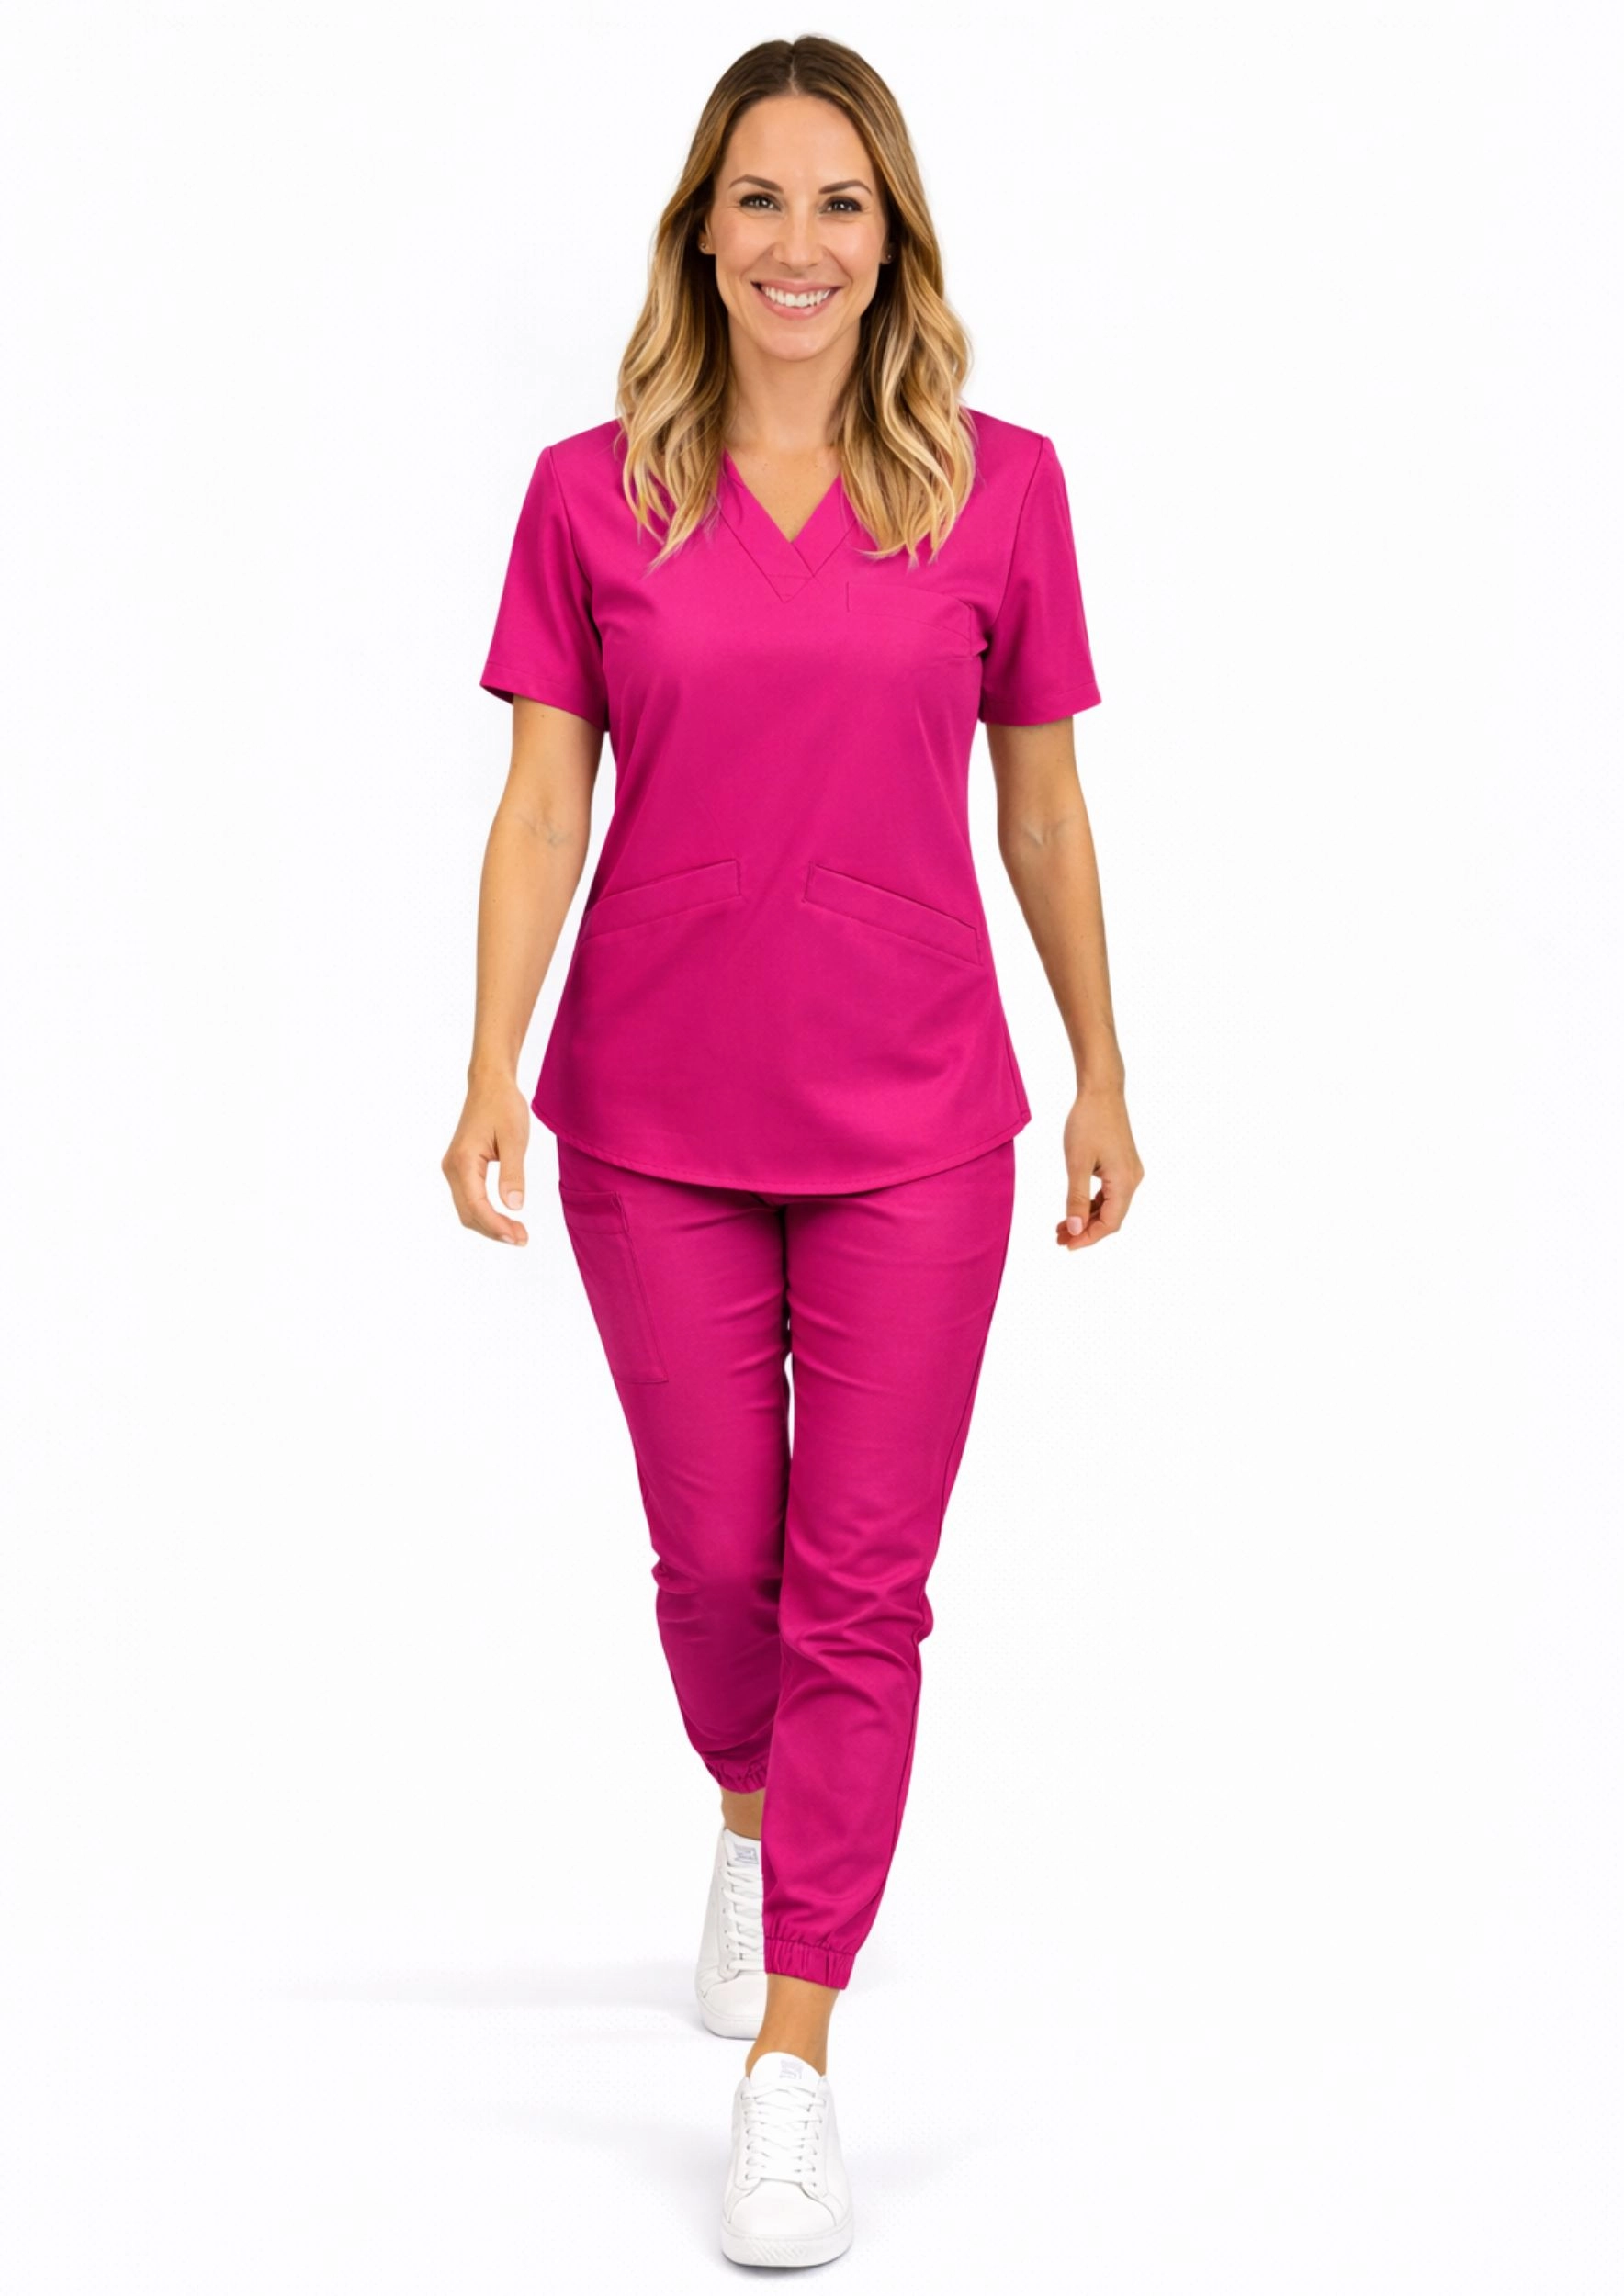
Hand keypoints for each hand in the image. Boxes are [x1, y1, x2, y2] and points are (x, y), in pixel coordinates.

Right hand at [442, 1073, 531, 1244]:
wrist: (490, 1084)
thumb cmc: (503, 1106)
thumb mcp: (514, 1138)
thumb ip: (513, 1173)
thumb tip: (514, 1206)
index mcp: (463, 1161)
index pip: (476, 1205)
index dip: (496, 1226)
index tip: (518, 1237)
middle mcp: (452, 1168)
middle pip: (468, 1213)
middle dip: (494, 1230)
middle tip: (522, 1238)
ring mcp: (454, 1169)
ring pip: (467, 1209)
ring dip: (490, 1224)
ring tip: (517, 1232)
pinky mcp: (461, 1168)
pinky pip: (469, 1199)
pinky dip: (486, 1213)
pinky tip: (504, 1217)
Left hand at [1057, 1083, 1142, 1249]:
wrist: (1101, 1091)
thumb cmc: (1088, 1122)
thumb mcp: (1077, 1163)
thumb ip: (1075, 1198)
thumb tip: (1074, 1229)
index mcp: (1125, 1181)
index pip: (1110, 1223)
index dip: (1088, 1237)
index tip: (1067, 1245)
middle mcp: (1132, 1179)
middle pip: (1111, 1217)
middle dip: (1085, 1230)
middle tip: (1059, 1239)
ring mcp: (1129, 1172)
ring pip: (1109, 1206)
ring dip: (1087, 1217)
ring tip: (1061, 1227)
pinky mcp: (1122, 1165)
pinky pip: (1109, 1192)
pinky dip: (1091, 1203)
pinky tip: (1073, 1207)